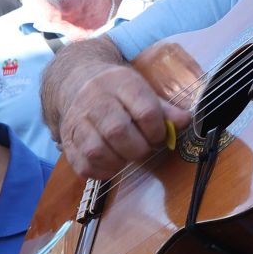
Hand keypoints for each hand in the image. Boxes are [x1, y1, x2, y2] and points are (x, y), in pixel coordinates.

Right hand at [57, 65, 190, 181]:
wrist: (78, 81)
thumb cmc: (117, 91)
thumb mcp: (142, 90)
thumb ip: (165, 109)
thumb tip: (185, 121)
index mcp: (120, 83)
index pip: (145, 111)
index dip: (157, 130)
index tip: (158, 135)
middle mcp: (95, 100)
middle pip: (118, 131)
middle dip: (138, 149)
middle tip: (144, 149)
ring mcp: (77, 120)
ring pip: (96, 150)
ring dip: (118, 161)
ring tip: (126, 156)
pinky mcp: (67, 140)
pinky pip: (83, 165)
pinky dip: (101, 171)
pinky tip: (112, 164)